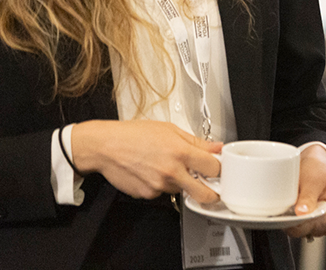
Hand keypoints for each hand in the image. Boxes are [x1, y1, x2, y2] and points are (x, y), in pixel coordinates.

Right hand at [70, 120, 221, 202]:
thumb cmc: (134, 134)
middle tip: (210, 187)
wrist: (106, 146)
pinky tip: (152, 171)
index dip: (219, 170)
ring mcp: (160, 186)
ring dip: (180, 183)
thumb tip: (216, 147)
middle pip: (204, 193)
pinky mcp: (148, 195)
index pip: (214, 168)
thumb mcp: (169, 130)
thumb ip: (196, 141)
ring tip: (166, 166)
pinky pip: (163, 193)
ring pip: (180, 191)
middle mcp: (172, 171)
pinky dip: (162, 185)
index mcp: (180, 152)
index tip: (219, 169)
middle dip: (211, 193)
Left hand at [285, 145, 325, 238]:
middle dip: (297, 221)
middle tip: (287, 206)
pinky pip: (304, 229)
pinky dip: (298, 220)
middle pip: (311, 231)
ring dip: (297, 221)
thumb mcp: (312, 179)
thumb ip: (308, 197)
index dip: (298, 223)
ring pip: (306, 231)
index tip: (284, 217)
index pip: (316, 226)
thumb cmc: (318, 168)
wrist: (316, 163)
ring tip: (294, 204)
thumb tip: (302, 213)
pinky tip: (296, 208)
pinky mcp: (319, 223)